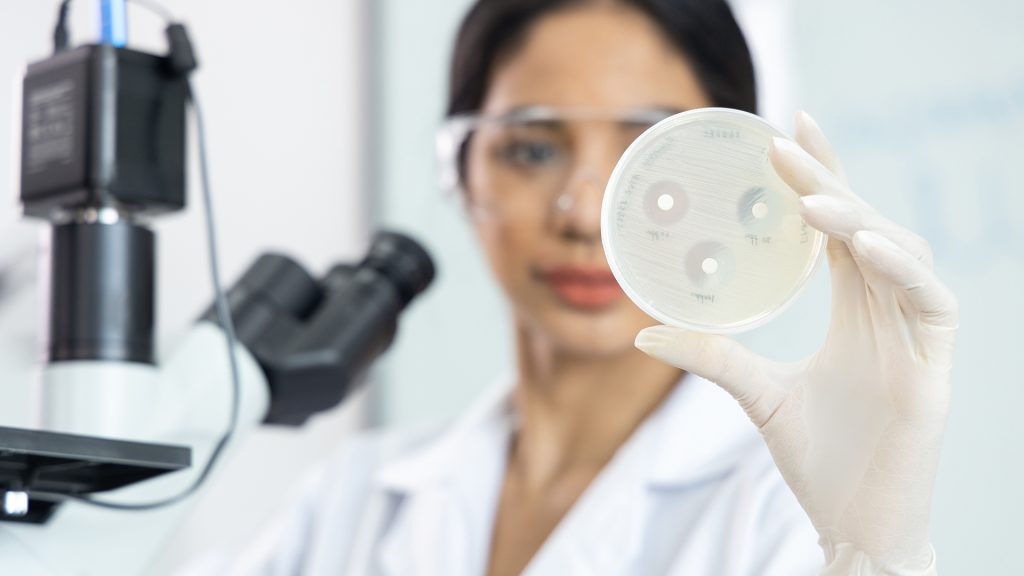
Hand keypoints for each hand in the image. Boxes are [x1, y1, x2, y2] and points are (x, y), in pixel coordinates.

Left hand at [635, 111, 957, 574]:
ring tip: (810, 197)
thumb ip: (712, 356)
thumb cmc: (819, 459)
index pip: (841, 228)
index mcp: (855, 311)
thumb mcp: (756, 393)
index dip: (822, 176)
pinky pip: (930, 301)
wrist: (855, 527)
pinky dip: (900, 270)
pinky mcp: (935, 367)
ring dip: (859, 219)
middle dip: (831, 180)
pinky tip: (864, 247)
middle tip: (787, 139)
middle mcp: (888, 313)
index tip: (789, 130)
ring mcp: (915, 337)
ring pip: (902, 254)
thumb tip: (642, 332)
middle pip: (868, 225)